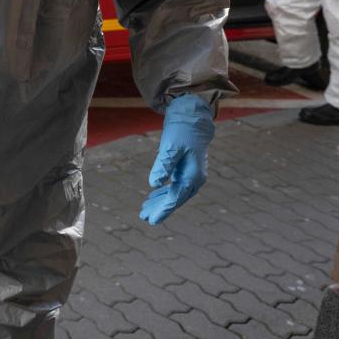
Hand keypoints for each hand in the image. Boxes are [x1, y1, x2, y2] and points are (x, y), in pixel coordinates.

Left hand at [140, 94, 213, 225]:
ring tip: (145, 209)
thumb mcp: (170, 147)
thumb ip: (163, 165)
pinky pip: (175, 186)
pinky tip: (154, 196)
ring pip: (175, 194)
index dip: (162, 210)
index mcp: (193, 176)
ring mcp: (192, 175)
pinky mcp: (187, 170)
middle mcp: (195, 179)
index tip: (151, 220)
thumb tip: (154, 184)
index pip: (175, 198)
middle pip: (175, 199)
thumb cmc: (181, 131)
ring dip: (160, 201)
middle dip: (159, 208)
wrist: (193, 118)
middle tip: (143, 217)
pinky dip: (164, 192)